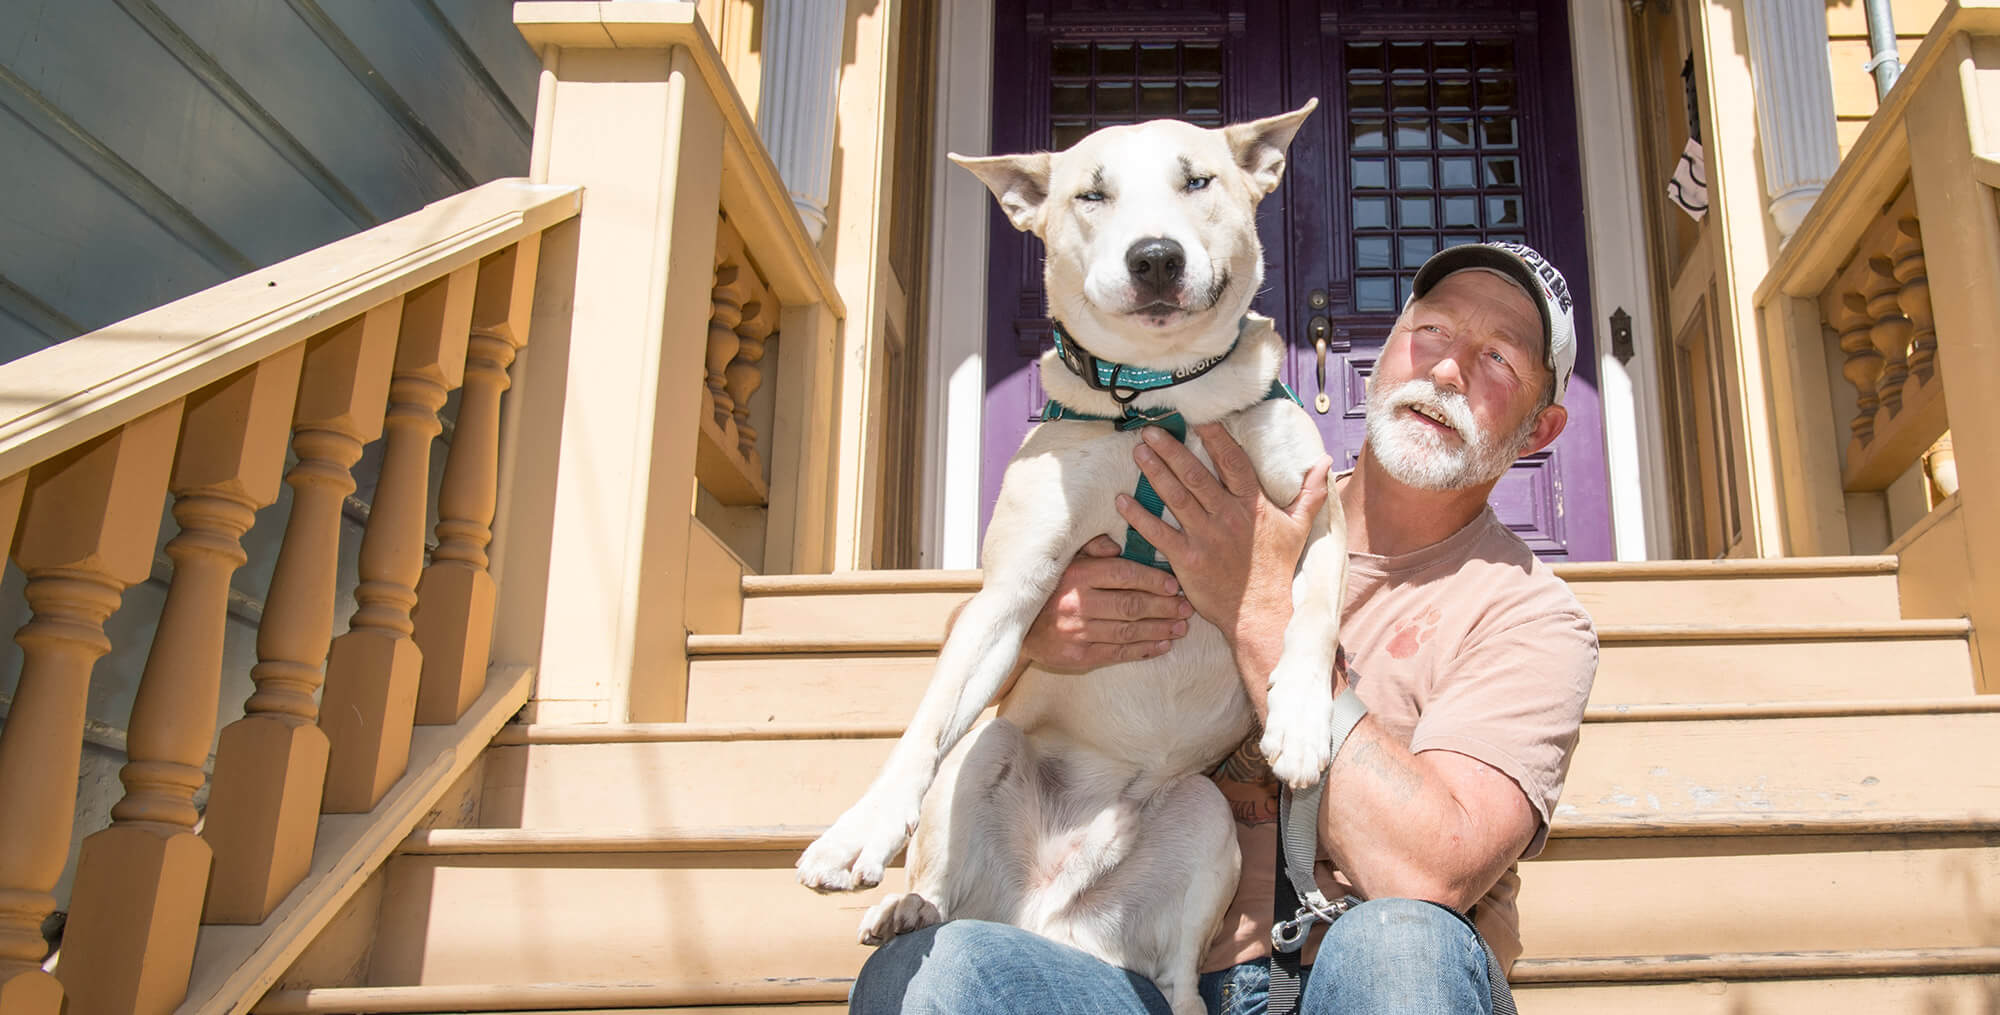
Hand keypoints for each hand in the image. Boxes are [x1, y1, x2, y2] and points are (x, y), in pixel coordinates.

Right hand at [1021, 535, 1193, 671]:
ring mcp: (1078, 633)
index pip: (1123, 575)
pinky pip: (1118, 653)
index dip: (1153, 579)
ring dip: (1160, 629)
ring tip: (1181, 626)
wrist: (1017, 628)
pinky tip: (1163, 645)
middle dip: (1164, 607)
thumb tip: (1119, 544)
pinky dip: (1143, 650)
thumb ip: (1091, 547)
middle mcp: (1077, 604)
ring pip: (1129, 631)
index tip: (1174, 584)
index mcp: (1077, 575)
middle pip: (1131, 605)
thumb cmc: (1049, 590)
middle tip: (1187, 607)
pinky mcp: (1079, 656)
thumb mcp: (1064, 560)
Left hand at [1117, 423, 1331, 641]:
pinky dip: (1139, 515)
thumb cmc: (1277, 569)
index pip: (1232, 462)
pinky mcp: (1186, 560)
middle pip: (1195, 475)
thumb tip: (1326, 462)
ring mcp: (1205, 538)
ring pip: (1175, 497)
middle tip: (1151, 429)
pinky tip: (1122, 499)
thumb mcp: (1298, 528)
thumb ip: (1309, 493)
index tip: (1198, 418)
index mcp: (1251, 505)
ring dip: (1154, 472)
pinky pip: (1158, 533)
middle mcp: (1227, 517)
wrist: (1261, 613)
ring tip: (1138, 451)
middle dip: (1171, 449)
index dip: (1215, 438)